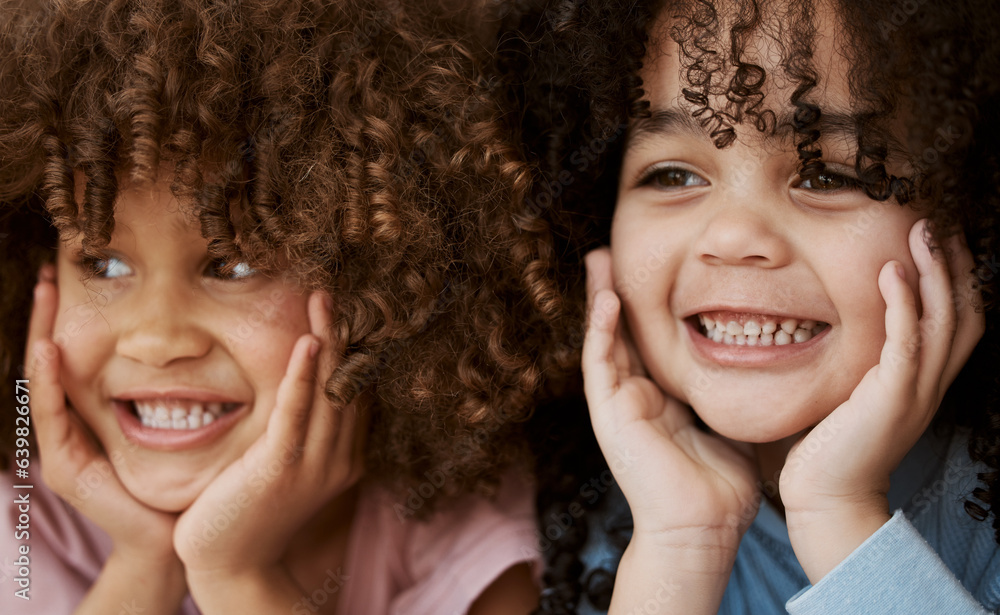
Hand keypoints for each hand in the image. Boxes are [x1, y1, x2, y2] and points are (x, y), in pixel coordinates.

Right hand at [26, 264, 186, 612]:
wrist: (175, 536)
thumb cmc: (184, 478)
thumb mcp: (180, 422)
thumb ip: (179, 386)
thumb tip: (209, 337)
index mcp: (95, 416)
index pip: (78, 357)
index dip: (73, 320)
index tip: (71, 275)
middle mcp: (74, 428)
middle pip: (52, 363)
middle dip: (47, 318)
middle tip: (47, 274)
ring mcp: (64, 448)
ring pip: (45, 383)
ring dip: (42, 337)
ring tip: (43, 296)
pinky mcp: (67, 467)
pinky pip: (53, 416)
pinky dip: (50, 381)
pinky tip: (50, 349)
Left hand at [174, 291, 365, 598]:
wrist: (231, 566)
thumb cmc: (248, 513)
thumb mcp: (282, 467)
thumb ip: (297, 431)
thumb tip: (297, 390)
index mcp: (342, 457)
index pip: (354, 392)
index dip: (351, 350)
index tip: (344, 311)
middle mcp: (338, 458)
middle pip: (347, 383)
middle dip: (343, 335)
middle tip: (337, 292)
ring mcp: (315, 464)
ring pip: (328, 389)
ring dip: (327, 341)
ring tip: (324, 300)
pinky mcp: (282, 468)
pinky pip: (297, 412)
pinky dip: (304, 375)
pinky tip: (308, 342)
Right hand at [583, 248, 758, 558]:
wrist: (701, 529)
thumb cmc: (720, 488)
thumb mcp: (727, 423)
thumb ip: (729, 394)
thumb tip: (760, 365)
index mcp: (660, 399)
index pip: (647, 340)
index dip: (645, 304)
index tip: (653, 268)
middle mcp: (634, 396)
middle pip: (620, 331)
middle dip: (614, 290)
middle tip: (611, 250)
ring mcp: (619, 404)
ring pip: (603, 339)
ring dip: (599, 298)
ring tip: (599, 258)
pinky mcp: (609, 414)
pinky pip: (600, 363)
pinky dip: (600, 330)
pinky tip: (606, 298)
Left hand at [780, 219, 984, 581]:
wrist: (826, 496)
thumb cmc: (831, 446)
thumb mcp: (855, 395)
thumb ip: (864, 364)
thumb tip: (843, 323)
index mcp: (923, 382)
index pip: (958, 321)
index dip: (957, 279)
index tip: (941, 238)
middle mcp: (929, 384)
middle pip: (963, 313)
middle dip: (955, 265)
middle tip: (939, 221)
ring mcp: (914, 392)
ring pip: (942, 321)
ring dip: (935, 272)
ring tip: (921, 231)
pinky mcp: (890, 398)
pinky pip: (906, 342)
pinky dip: (903, 304)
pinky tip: (891, 272)